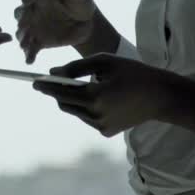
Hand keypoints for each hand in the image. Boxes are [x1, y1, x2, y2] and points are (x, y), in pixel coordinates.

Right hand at [15, 0, 97, 63]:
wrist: (83, 23)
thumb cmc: (79, 3)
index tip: (27, 0)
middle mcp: (31, 9)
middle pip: (21, 12)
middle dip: (21, 18)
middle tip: (23, 24)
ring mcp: (32, 26)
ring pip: (22, 31)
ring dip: (22, 38)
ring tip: (24, 45)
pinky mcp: (37, 41)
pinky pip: (31, 48)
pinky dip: (29, 54)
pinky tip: (30, 60)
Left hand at [31, 53, 194, 137]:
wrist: (161, 96)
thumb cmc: (133, 72)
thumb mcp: (104, 62)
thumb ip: (76, 67)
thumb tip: (52, 72)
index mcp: (94, 96)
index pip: (61, 92)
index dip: (45, 86)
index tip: (33, 82)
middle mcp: (95, 115)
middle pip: (64, 104)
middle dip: (56, 93)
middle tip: (49, 82)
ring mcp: (101, 126)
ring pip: (75, 111)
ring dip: (72, 99)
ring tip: (77, 86)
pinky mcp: (106, 132)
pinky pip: (87, 117)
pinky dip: (86, 107)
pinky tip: (98, 97)